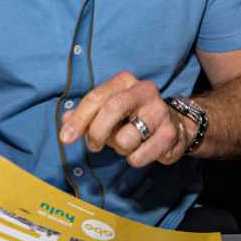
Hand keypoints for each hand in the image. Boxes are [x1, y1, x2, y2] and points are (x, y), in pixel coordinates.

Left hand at [60, 71, 188, 166]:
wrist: (175, 124)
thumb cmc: (133, 116)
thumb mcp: (108, 110)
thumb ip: (86, 115)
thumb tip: (65, 122)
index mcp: (125, 81)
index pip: (96, 97)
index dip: (78, 119)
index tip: (65, 138)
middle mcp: (145, 90)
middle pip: (112, 109)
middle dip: (96, 132)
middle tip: (93, 146)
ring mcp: (159, 111)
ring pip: (125, 139)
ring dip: (119, 148)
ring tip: (127, 142)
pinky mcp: (170, 133)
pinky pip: (139, 156)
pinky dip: (134, 158)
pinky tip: (141, 150)